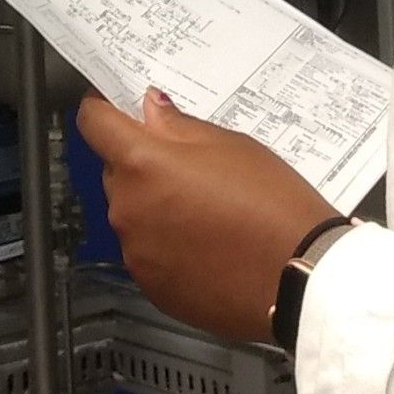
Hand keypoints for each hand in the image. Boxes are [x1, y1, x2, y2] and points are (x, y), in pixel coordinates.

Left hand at [77, 90, 337, 345]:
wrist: (299, 278)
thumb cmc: (274, 208)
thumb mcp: (233, 146)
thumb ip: (180, 128)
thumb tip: (151, 112)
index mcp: (143, 164)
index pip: (94, 124)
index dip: (102, 110)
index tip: (113, 106)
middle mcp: (128, 209)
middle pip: (117, 172)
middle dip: (143, 164)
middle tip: (190, 166)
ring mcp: (137, 252)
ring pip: (134, 214)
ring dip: (157, 206)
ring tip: (208, 211)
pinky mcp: (152, 286)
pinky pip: (148, 252)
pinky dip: (168, 244)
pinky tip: (208, 244)